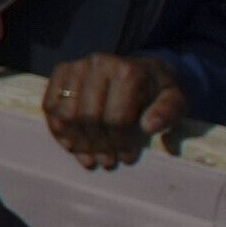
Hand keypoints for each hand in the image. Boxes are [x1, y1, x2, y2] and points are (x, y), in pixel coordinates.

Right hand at [39, 52, 191, 170]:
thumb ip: (168, 113)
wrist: (142, 69)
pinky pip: (50, 105)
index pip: (117, 117)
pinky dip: (57, 129)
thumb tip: (149, 127)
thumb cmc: (158, 91)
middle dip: (98, 145)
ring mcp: (77, 65)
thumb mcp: (175, 101)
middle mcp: (99, 64)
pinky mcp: (61, 71)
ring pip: (67, 113)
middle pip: (89, 116)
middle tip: (108, 162)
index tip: (127, 159)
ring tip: (90, 158)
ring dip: (77, 141)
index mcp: (129, 72)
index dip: (121, 143)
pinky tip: (71, 145)